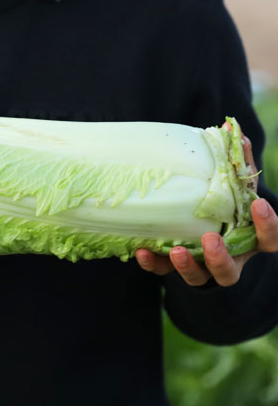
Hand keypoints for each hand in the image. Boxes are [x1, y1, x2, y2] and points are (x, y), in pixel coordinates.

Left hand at [135, 133, 277, 286]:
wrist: (200, 226)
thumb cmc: (222, 201)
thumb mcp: (230, 184)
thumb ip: (233, 161)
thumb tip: (228, 128)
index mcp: (248, 238)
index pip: (269, 240)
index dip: (268, 225)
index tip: (259, 204)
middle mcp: (228, 258)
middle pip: (231, 270)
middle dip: (221, 257)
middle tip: (210, 238)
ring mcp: (201, 266)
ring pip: (200, 278)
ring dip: (189, 266)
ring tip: (177, 251)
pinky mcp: (174, 266)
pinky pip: (163, 271)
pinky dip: (154, 263)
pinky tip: (141, 251)